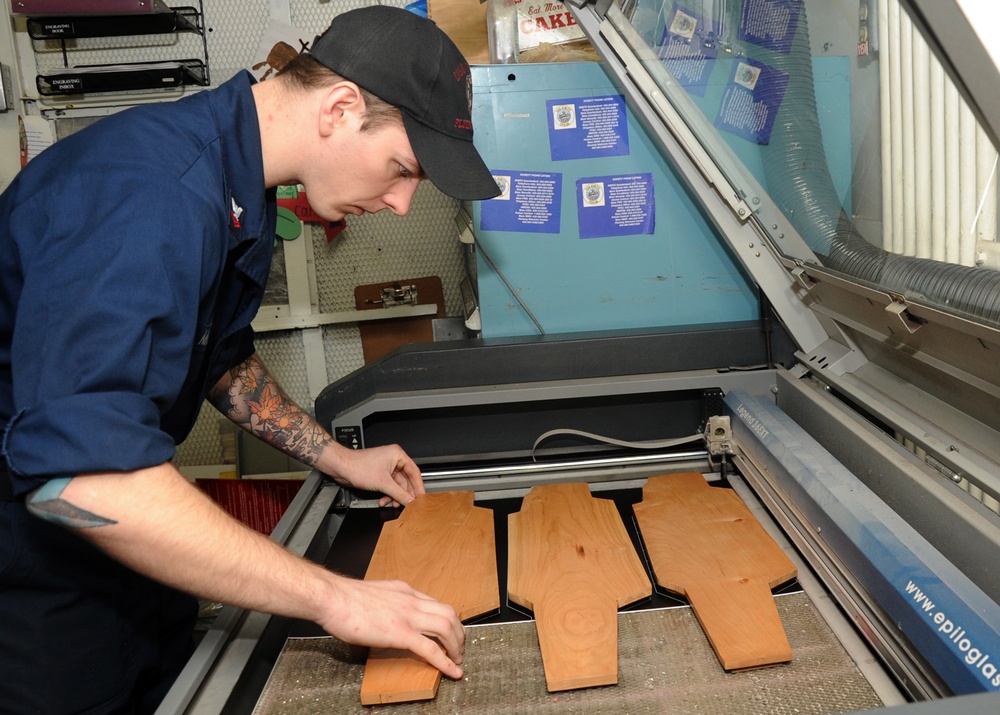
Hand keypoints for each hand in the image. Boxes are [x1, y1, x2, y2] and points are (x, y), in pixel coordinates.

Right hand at [319, 576, 464, 677]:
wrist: (332, 598)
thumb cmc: (344, 599)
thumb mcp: (373, 596)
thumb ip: (385, 604)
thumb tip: (382, 619)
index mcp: (404, 591)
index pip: (436, 604)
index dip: (448, 620)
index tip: (451, 631)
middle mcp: (411, 600)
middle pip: (449, 613)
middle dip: (459, 633)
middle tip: (459, 648)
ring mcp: (408, 616)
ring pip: (447, 628)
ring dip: (456, 646)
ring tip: (458, 660)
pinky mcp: (401, 633)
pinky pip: (431, 649)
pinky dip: (446, 661)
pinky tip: (452, 671)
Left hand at [327, 444, 423, 507]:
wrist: (341, 468)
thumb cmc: (357, 466)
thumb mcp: (383, 483)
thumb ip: (399, 493)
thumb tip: (410, 500)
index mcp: (397, 455)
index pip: (414, 472)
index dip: (418, 486)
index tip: (421, 497)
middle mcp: (393, 460)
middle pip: (406, 480)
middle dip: (404, 493)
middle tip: (408, 504)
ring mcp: (386, 467)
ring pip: (396, 485)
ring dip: (394, 496)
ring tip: (392, 503)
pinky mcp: (379, 474)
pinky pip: (389, 486)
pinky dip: (387, 494)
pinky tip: (384, 501)